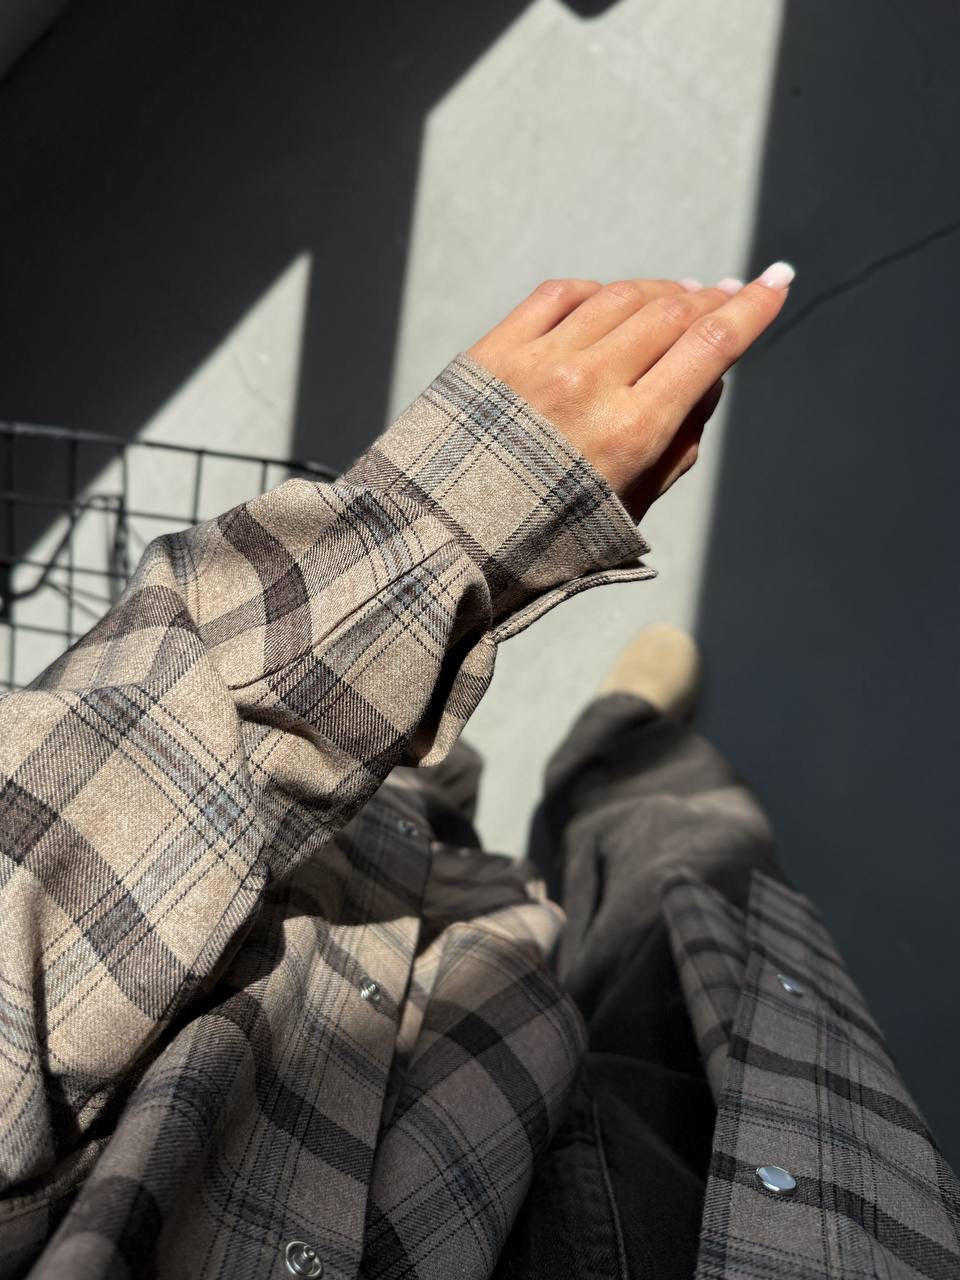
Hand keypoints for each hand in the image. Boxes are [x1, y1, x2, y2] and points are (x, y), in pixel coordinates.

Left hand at [466, 264, 793, 520]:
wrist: (438, 543)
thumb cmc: (537, 544)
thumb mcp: (628, 513)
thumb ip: (677, 448)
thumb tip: (708, 383)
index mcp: (630, 433)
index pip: (710, 346)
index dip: (752, 308)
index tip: (777, 281)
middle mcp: (589, 385)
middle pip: (671, 312)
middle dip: (710, 298)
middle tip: (728, 293)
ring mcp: (539, 361)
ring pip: (619, 297)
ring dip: (659, 291)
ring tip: (679, 295)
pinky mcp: (496, 351)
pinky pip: (560, 295)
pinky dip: (597, 291)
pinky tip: (610, 299)